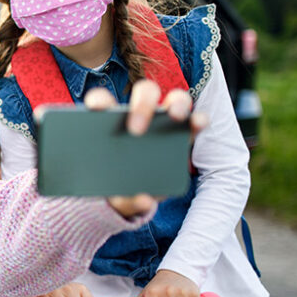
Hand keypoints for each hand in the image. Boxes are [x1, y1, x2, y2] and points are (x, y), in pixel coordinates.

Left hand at [82, 81, 205, 217]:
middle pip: (143, 93)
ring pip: (175, 99)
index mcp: (110, 122)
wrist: (134, 195)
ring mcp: (165, 122)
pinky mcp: (185, 133)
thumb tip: (144, 201)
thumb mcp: (115, 198)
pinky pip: (196, 120)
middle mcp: (140, 115)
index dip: (100, 100)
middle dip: (142, 106)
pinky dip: (199, 120)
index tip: (98, 109)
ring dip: (178, 104)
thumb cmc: (117, 188)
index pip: (102, 100)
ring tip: (175, 117)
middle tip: (136, 130)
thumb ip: (124, 202)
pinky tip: (198, 124)